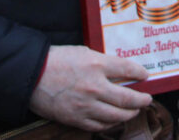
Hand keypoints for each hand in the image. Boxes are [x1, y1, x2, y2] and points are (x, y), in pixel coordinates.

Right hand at [29, 45, 150, 131]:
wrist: (31, 75)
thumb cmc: (56, 60)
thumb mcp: (84, 53)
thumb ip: (103, 62)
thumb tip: (119, 71)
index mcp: (97, 65)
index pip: (128, 70)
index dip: (140, 74)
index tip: (145, 76)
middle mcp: (95, 87)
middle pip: (128, 98)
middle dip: (142, 100)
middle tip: (147, 99)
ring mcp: (86, 106)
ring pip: (116, 116)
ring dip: (129, 113)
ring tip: (134, 110)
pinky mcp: (76, 119)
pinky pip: (99, 125)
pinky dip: (110, 123)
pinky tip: (114, 120)